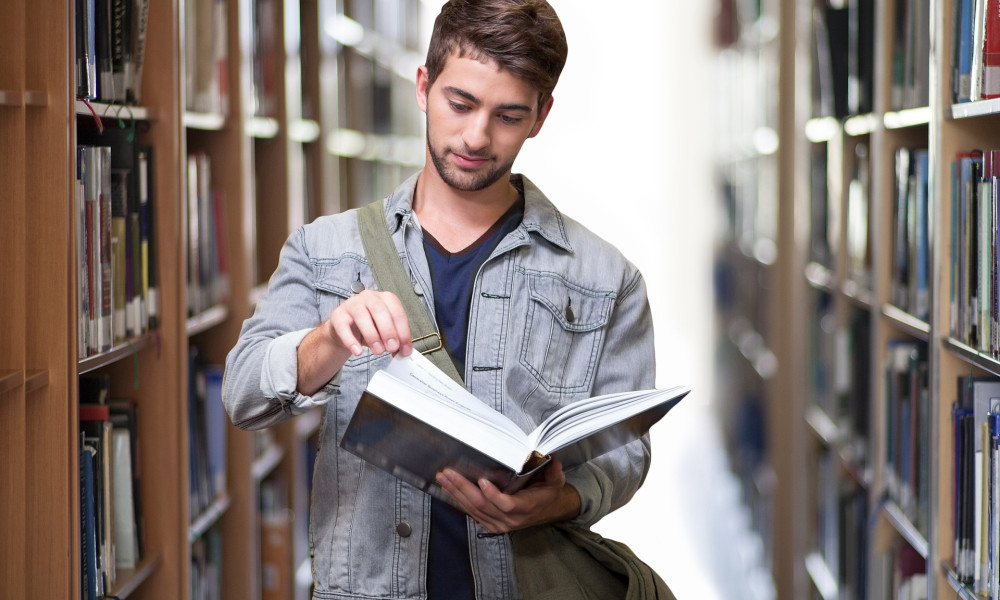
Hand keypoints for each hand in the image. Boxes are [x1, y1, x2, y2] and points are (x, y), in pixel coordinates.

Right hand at [325, 289, 412, 356]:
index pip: (397, 312)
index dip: (403, 332)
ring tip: (378, 351)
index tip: (405, 349)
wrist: (346, 328)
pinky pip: (343, 327)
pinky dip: (351, 340)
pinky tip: (358, 351)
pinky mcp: (338, 315)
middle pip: (379, 310)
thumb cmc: (369, 326)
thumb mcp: (385, 332)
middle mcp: (369, 297)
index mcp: (385, 298)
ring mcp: (352, 304)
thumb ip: (396, 340)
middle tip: (392, 347)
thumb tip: (404, 352)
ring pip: (361, 315)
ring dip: (372, 335)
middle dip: (388, 331)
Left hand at [436, 459, 580, 533]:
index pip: (506, 504)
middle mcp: (510, 519)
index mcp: (525, 507)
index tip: (482, 481)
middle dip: (463, 488)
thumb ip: (554, 472)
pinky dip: (458, 500)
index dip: (493, 495)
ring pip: (473, 509)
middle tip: (449, 474)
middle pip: (482, 505)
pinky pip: (471, 513)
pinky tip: (448, 489)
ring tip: (443, 478)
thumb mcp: (555, 482)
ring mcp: (498, 523)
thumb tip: (552, 459)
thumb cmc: (547, 493)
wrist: (545, 510)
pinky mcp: (490, 523)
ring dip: (456, 493)